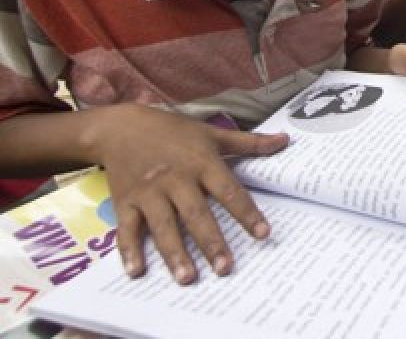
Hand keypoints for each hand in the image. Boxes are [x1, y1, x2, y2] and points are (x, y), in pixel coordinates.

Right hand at [91, 105, 288, 284]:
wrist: (121, 127)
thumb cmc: (172, 130)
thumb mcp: (211, 133)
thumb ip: (249, 142)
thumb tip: (285, 140)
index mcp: (201, 163)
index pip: (228, 190)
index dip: (246, 213)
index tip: (263, 233)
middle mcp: (176, 179)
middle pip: (196, 214)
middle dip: (211, 242)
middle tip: (225, 268)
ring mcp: (149, 193)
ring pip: (163, 226)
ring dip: (175, 253)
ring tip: (187, 278)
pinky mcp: (125, 202)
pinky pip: (127, 229)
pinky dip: (129, 251)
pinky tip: (136, 271)